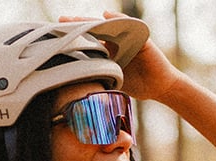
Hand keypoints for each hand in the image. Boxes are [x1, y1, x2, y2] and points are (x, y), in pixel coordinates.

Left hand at [59, 11, 179, 100]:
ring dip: (93, 21)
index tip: (56, 34)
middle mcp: (116, 42)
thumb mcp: (111, 80)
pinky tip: (106, 16)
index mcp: (108, 51)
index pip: (88, 41)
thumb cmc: (136, 85)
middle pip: (95, 30)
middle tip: (61, 20)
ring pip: (108, 26)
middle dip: (78, 25)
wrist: (158, 88)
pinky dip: (118, 20)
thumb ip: (97, 77)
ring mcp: (128, 38)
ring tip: (78, 18)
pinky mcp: (140, 39)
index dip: (74, 37)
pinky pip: (129, 26)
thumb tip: (73, 83)